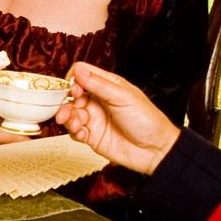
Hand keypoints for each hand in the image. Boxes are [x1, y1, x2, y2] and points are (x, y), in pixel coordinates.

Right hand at [56, 63, 179, 173]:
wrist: (154, 150)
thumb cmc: (147, 120)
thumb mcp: (123, 97)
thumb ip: (98, 84)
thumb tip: (78, 71)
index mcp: (107, 86)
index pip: (82, 75)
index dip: (73, 81)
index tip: (74, 90)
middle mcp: (98, 101)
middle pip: (71, 96)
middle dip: (65, 103)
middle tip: (66, 111)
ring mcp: (94, 118)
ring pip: (70, 114)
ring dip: (68, 119)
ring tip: (75, 124)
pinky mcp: (92, 136)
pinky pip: (74, 132)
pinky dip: (74, 132)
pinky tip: (83, 134)